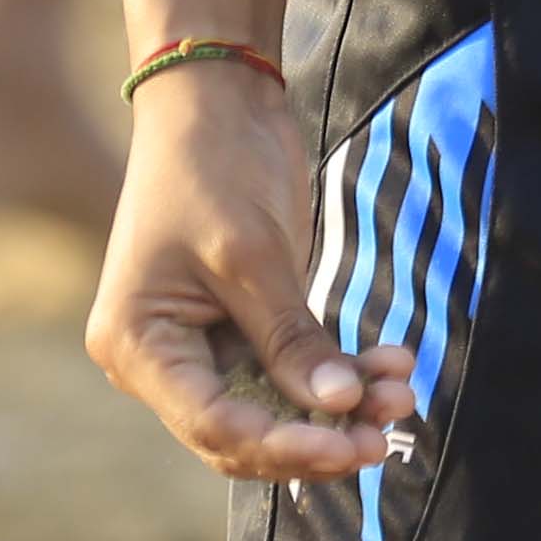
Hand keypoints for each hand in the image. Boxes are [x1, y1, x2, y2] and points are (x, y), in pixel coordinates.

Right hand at [83, 61, 419, 484]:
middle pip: (241, 429)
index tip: (347, 443)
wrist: (216, 96)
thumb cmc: (213, 165)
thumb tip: (339, 406)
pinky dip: (337, 369)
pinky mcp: (243, 323)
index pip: (211, 423)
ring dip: (338, 404)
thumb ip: (291, 336)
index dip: (281, 444)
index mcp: (138, 344)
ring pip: (273, 403)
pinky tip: (391, 363)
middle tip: (383, 439)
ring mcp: (202, 342)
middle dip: (314, 436)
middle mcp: (162, 357)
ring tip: (401, 395)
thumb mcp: (251, 254)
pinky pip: (290, 366)